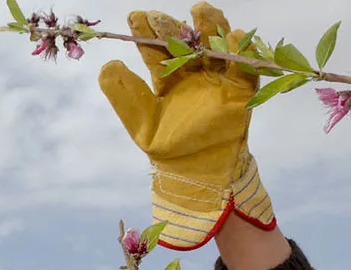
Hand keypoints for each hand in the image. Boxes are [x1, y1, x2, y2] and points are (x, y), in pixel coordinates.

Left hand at [98, 2, 275, 249]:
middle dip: (175, 28)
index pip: (156, 51)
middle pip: (187, 43)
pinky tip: (232, 35)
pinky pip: (242, 69)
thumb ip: (124, 95)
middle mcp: (194, 75)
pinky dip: (239, 52)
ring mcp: (218, 81)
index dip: (147, 34)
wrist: (193, 172)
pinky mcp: (240, 93)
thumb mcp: (140, 121)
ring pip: (215, 48)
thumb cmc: (166, 147)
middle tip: (161, 16)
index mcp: (168, 80)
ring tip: (200, 10)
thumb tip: (108, 64)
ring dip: (210, 28)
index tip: (135, 17)